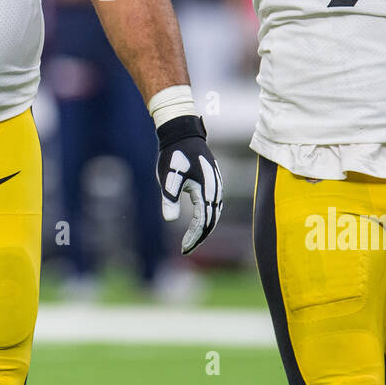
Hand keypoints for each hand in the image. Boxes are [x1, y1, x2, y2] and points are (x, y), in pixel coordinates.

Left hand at [155, 114, 222, 253]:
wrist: (183, 134)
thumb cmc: (174, 155)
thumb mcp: (168, 177)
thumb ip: (170, 198)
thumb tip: (170, 219)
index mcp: (206, 190)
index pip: (203, 221)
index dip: (194, 237)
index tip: (183, 249)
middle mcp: (216, 190)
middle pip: (212, 221)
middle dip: (199, 237)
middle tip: (186, 249)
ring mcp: (217, 186)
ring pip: (214, 214)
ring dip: (204, 228)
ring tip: (191, 240)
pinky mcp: (214, 182)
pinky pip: (214, 205)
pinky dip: (207, 217)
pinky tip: (198, 223)